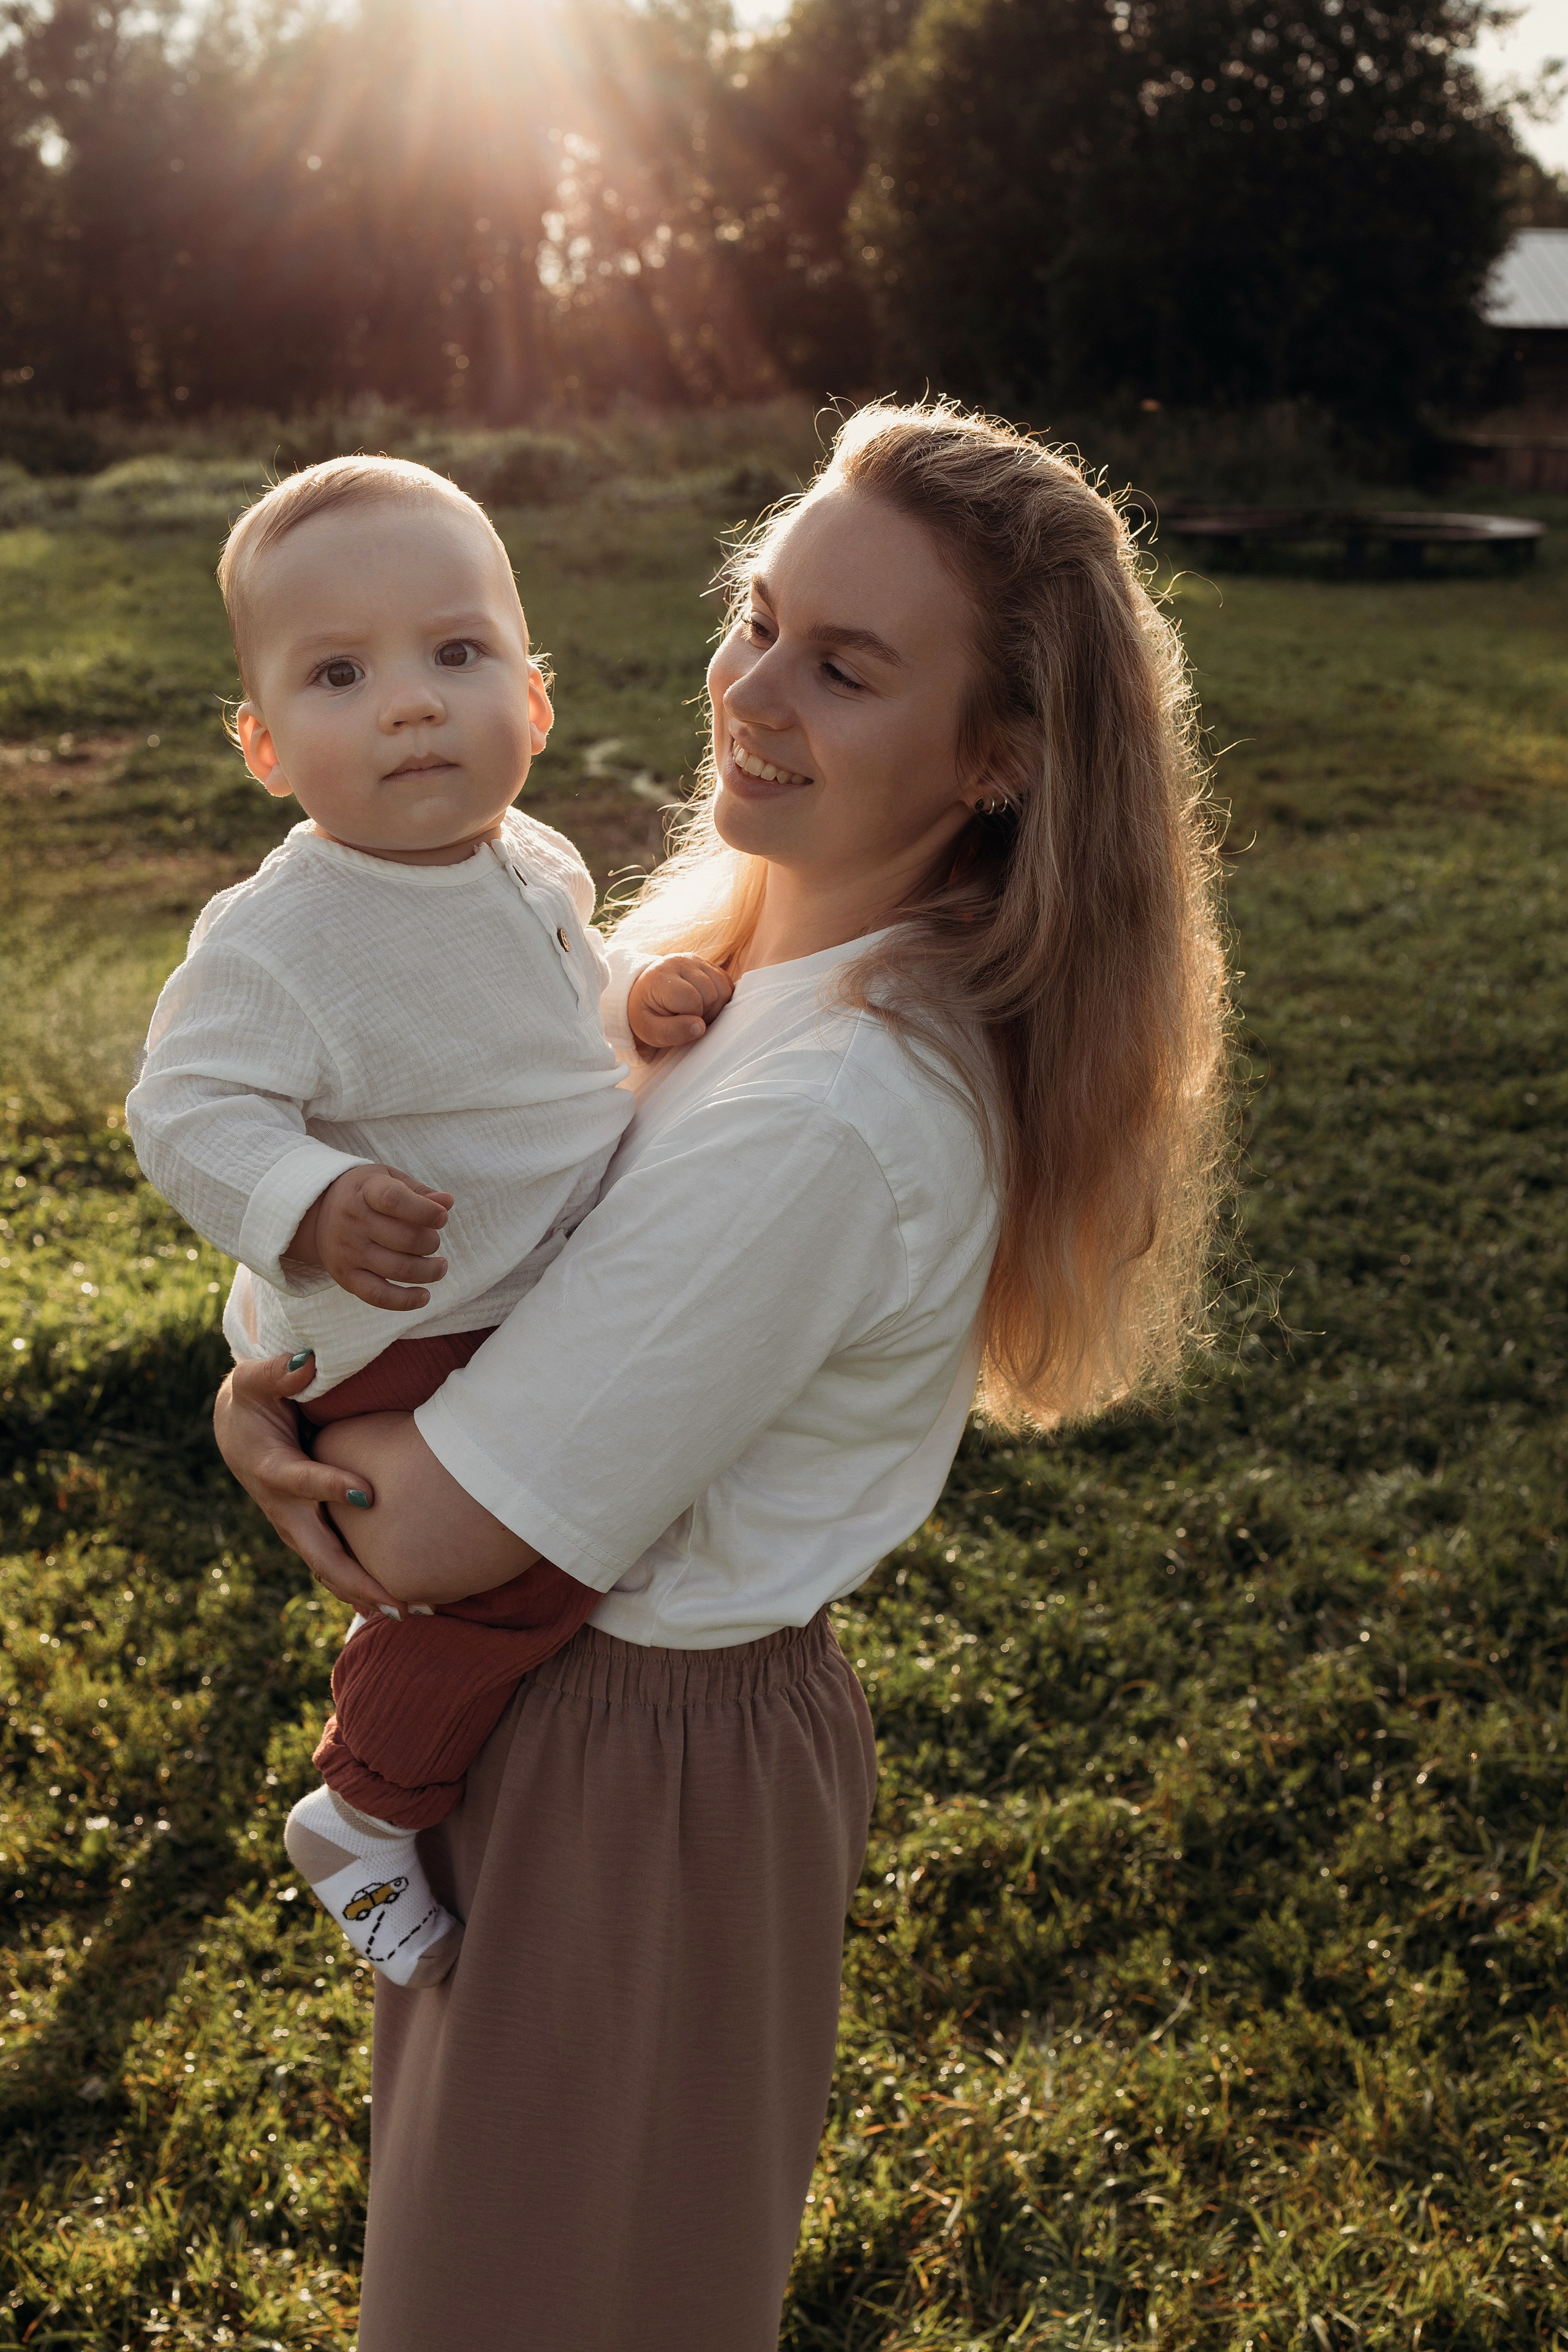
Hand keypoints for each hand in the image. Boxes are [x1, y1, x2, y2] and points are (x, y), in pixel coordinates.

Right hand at [212, 1351, 408, 1616]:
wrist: (236, 1428)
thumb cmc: (252, 1399)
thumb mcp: (254, 1380)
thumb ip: (276, 1372)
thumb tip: (305, 1361)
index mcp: (268, 1466)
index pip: (299, 1480)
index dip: (328, 1486)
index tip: (367, 1494)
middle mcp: (282, 1506)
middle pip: (317, 1550)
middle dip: (355, 1578)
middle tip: (396, 1600)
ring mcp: (296, 1524)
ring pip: (329, 1567)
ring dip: (365, 1594)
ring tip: (410, 1612)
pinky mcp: (309, 1530)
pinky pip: (335, 1564)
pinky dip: (362, 1587)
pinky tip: (399, 1603)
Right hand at [287, 1163, 452, 1310]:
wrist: (315, 1213)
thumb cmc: (366, 1194)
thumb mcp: (389, 1180)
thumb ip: (419, 1191)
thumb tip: (447, 1202)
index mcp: (365, 1191)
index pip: (394, 1200)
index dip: (424, 1211)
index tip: (442, 1217)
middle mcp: (353, 1222)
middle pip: (404, 1239)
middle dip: (431, 1242)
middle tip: (433, 1241)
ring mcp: (348, 1252)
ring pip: (398, 1269)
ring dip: (429, 1271)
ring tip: (440, 1266)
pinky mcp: (345, 1277)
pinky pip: (378, 1296)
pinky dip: (405, 1301)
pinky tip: (424, 1297)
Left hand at [627, 953, 733, 1059]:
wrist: (643, 994)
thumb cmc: (646, 1015)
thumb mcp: (650, 1030)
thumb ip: (672, 1032)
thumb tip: (700, 1028)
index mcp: (661, 977)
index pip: (692, 1000)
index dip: (691, 1018)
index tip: (677, 1022)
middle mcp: (680, 962)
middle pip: (712, 994)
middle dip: (704, 1014)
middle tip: (687, 1019)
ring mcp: (696, 960)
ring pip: (724, 988)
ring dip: (716, 1007)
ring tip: (696, 1012)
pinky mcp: (708, 964)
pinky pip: (728, 983)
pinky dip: (721, 999)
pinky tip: (705, 1004)